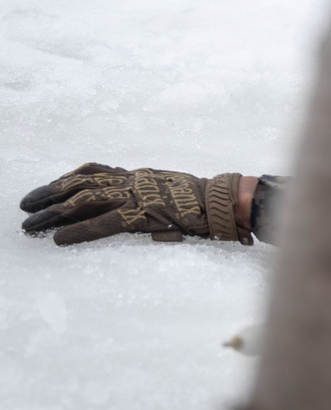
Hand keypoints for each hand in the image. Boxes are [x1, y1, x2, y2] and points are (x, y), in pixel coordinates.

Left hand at [20, 163, 251, 245]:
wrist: (224, 201)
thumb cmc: (204, 201)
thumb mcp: (171, 191)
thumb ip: (149, 196)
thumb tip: (136, 210)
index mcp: (140, 175)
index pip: (95, 170)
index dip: (67, 179)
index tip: (47, 187)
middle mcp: (133, 180)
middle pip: (82, 182)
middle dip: (50, 193)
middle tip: (26, 204)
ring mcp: (137, 195)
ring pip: (85, 200)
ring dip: (54, 212)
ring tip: (31, 222)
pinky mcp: (143, 214)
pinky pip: (104, 223)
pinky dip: (80, 231)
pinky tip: (60, 239)